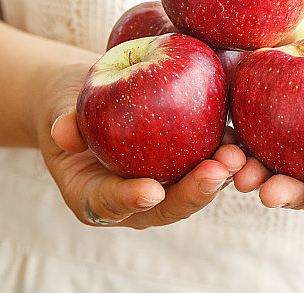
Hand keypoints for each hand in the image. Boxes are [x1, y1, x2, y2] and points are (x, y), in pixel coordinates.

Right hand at [34, 60, 245, 227]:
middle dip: (193, 192)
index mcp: (97, 197)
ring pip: (195, 189)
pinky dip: (226, 152)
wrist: (89, 97)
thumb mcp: (59, 111)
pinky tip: (244, 138)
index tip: (150, 191)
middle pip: (167, 206)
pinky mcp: (186, 162)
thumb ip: (64, 123)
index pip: (112, 205)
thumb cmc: (69, 107)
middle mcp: (135, 199)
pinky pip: (208, 162)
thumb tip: (63, 130)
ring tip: (237, 157)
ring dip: (220, 176)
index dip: (130, 200)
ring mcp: (164, 184)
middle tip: (215, 172)